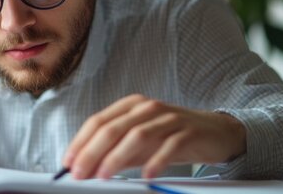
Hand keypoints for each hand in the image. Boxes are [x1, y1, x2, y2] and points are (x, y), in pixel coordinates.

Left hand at [62, 94, 245, 178]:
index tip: (68, 163)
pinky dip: (156, 161)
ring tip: (104, 175)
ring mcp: (168, 117)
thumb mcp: (139, 143)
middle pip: (112, 128)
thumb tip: (87, 169)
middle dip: (92, 152)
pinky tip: (147, 176)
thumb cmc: (171, 136)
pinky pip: (169, 145)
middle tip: (80, 173)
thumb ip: (115, 152)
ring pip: (137, 135)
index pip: (98, 121)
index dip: (80, 142)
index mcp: (130, 106)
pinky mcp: (188, 131)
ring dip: (117, 157)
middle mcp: (146, 107)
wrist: (215, 131)